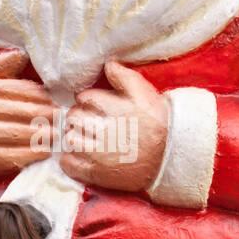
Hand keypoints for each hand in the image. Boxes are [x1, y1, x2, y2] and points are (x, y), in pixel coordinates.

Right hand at [0, 50, 56, 179]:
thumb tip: (21, 54)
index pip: (19, 89)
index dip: (40, 96)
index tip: (53, 102)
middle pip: (23, 111)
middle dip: (46, 115)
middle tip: (60, 119)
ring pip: (19, 133)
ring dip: (43, 135)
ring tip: (55, 134)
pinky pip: (12, 155)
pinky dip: (32, 153)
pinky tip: (43, 151)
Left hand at [61, 61, 167, 191]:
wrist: (170, 154)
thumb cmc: (157, 120)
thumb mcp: (145, 93)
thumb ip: (124, 76)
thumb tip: (107, 65)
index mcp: (115, 109)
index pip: (85, 97)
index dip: (86, 99)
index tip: (92, 104)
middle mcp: (105, 132)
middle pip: (74, 117)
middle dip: (77, 115)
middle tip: (86, 120)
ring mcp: (101, 155)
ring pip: (70, 139)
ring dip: (72, 135)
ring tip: (82, 136)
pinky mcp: (99, 174)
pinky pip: (71, 165)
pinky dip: (68, 159)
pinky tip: (77, 154)